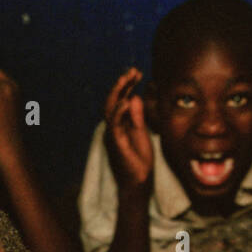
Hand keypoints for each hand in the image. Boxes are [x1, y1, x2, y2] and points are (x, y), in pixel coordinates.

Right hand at [103, 68, 152, 194]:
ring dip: (118, 93)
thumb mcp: (142, 132)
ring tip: (127, 79)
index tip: (137, 73)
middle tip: (133, 71)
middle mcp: (114, 127)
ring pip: (110, 109)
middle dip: (121, 84)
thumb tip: (134, 97)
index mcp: (120, 123)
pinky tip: (126, 100)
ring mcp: (113, 134)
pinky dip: (119, 111)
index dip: (127, 86)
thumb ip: (138, 116)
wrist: (139, 180)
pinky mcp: (116, 143)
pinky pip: (114, 124)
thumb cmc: (140, 159)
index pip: (120, 100)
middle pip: (112, 100)